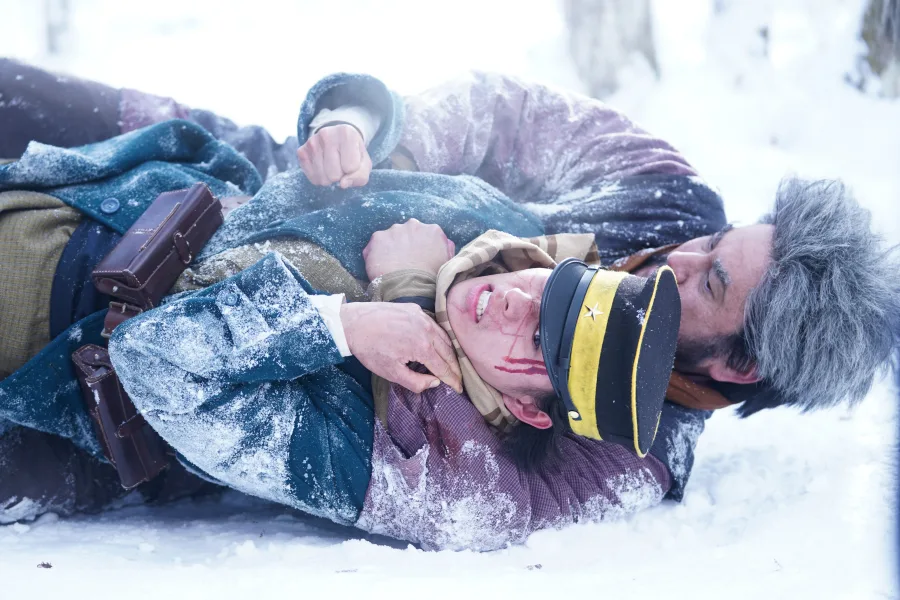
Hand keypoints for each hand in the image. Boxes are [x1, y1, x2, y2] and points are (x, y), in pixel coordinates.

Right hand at [297, 124, 371, 187]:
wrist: (337, 139)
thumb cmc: (353, 154)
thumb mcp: (364, 163)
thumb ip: (360, 176)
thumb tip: (343, 184)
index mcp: (347, 133)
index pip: (350, 167)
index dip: (352, 170)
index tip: (351, 160)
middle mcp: (326, 134)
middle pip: (334, 175)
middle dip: (340, 175)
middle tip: (341, 164)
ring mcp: (311, 142)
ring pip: (323, 178)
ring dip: (330, 178)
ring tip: (332, 165)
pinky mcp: (301, 151)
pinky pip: (312, 178)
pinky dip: (320, 178)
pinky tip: (323, 166)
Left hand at [340, 302, 462, 393]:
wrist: (353, 323)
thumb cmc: (370, 350)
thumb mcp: (391, 373)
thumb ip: (416, 382)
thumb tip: (435, 382)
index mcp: (422, 347)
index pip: (444, 367)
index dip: (453, 380)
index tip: (459, 389)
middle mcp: (427, 329)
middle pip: (449, 352)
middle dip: (455, 367)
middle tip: (459, 378)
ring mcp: (422, 316)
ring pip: (444, 337)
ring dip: (450, 352)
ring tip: (452, 364)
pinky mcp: (416, 309)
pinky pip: (434, 325)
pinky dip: (440, 337)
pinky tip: (438, 344)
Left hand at [362, 218, 455, 280]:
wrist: (411, 289)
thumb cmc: (432, 279)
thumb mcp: (447, 262)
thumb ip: (445, 247)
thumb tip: (444, 242)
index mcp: (433, 230)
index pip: (426, 234)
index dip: (421, 247)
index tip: (418, 258)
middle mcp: (413, 224)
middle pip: (408, 233)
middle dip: (406, 244)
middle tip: (404, 262)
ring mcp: (394, 230)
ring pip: (391, 238)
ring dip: (391, 248)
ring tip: (392, 267)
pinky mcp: (378, 238)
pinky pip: (375, 246)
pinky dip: (376, 254)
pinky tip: (381, 268)